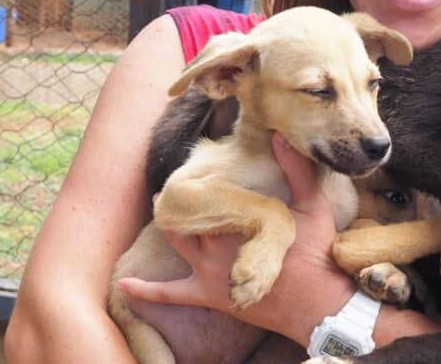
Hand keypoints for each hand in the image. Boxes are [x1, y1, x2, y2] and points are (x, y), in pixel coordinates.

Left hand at [118, 134, 353, 340]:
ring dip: (167, 228)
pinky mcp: (209, 296)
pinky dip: (145, 291)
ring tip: (161, 208)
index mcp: (239, 221)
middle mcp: (217, 245)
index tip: (194, 168)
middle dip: (179, 202)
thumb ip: (296, 170)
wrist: (316, 304)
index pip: (209, 196)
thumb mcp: (312, 206)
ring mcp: (209, 273)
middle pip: (188, 217)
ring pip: (177, 244)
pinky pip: (171, 294)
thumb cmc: (315, 253)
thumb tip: (280, 137)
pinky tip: (125, 285)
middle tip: (174, 186)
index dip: (201, 183)